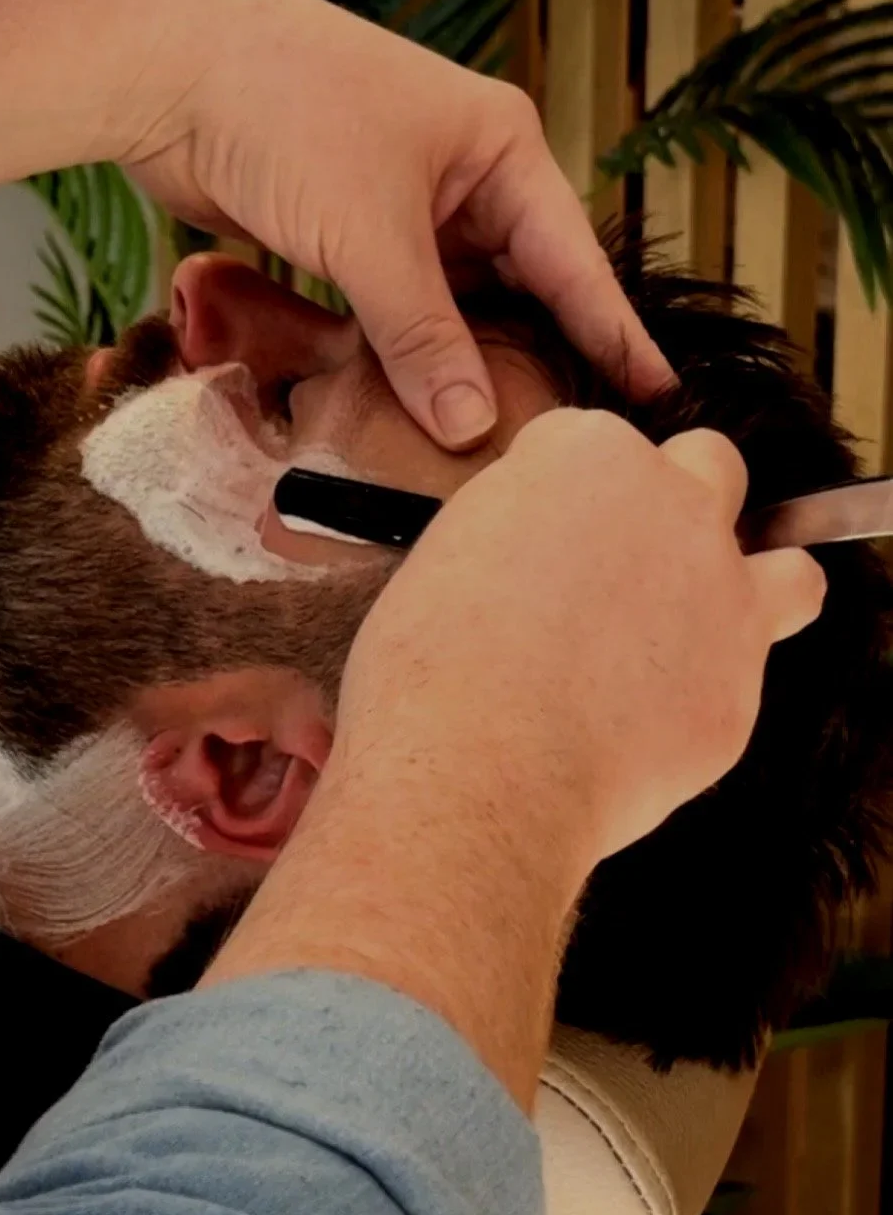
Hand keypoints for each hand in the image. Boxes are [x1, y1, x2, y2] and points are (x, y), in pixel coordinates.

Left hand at [0, 0, 667, 449]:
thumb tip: (471, 428)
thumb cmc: (283, 115)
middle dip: (532, 356)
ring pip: (447, 302)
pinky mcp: (339, 226)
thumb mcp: (370, 236)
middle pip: (514, 285)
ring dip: (453, 362)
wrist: (163, 68)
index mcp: (496, 146)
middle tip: (570, 437)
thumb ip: (423, 337)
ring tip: (493, 441)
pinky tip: (410, 407)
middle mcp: (458, 170)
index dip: (612, 331)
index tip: (659, 393)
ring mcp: (397, 198)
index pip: (573, 258)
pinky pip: (388, 305)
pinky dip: (396, 349)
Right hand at [208, 410, 823, 1109]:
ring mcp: (722, 593)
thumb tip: (530, 561)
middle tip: (622, 571)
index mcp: (584, 454)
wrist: (475, 771)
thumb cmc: (430, 674)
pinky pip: (744, 682)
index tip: (542, 538)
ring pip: (785, 569)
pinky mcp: (740, 686)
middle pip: (706, 469)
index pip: (591, 443)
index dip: (564, 497)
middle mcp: (671, 504)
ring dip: (755, 588)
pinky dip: (707, 699)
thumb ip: (515, 534)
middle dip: (673, 510)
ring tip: (703, 632)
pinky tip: (646, 728)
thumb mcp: (447, 559)